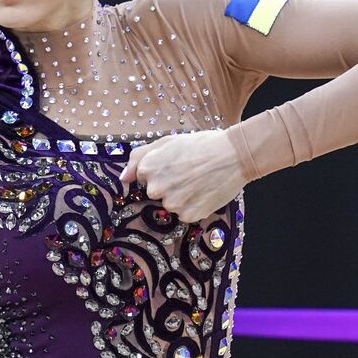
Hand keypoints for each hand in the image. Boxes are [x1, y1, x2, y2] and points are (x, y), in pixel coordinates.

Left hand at [119, 130, 247, 222]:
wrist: (234, 155)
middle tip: (188, 173)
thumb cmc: (200, 145)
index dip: (161, 170)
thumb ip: (139, 158)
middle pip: (156, 193)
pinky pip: (185, 214)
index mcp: (148, 168)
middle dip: (169, 185)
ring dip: (181, 197)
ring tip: (199, 181)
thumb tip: (123, 178)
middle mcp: (156, 188)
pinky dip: (193, 206)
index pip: (144, 177)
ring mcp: (172, 204)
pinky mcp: (188, 215)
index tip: (175, 164)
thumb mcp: (166, 142)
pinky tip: (204, 192)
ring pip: (171, 204)